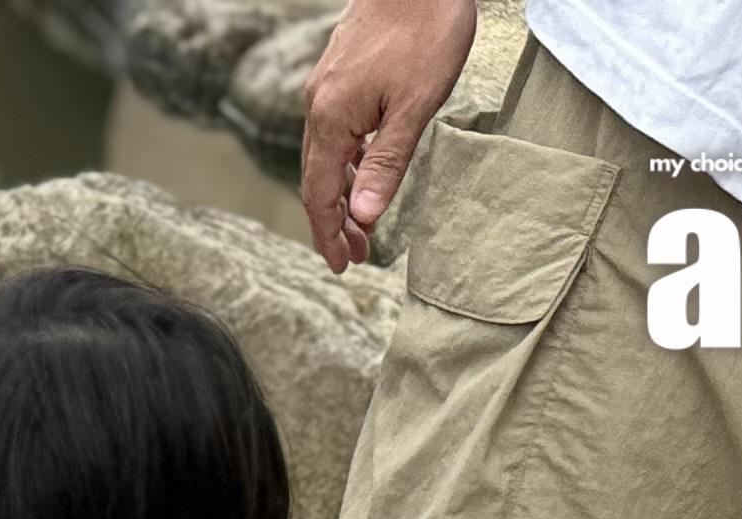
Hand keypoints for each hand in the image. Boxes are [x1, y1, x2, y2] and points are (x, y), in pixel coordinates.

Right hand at [299, 0, 476, 270]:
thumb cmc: (425, 29)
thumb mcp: (415, 104)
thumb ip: (387, 162)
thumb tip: (363, 216)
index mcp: (332, 119)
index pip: (321, 194)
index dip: (329, 235)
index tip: (342, 266)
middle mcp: (319, 105)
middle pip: (316, 179)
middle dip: (332, 222)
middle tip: (354, 255)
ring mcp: (326, 86)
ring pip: (324, 155)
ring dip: (339, 192)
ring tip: (360, 220)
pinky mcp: (339, 72)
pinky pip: (333, 130)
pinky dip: (345, 160)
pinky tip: (363, 167)